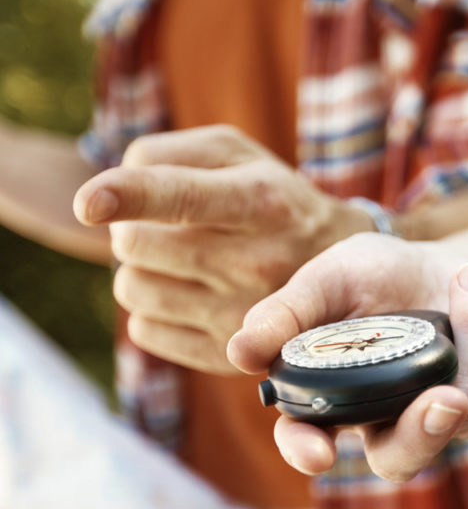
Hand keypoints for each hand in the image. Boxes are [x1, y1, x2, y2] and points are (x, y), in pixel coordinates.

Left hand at [73, 125, 373, 373]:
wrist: (339, 264)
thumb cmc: (270, 195)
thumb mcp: (236, 152)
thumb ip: (166, 153)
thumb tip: (110, 191)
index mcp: (260, 199)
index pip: (181, 196)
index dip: (128, 195)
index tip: (88, 204)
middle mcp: (256, 259)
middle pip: (133, 243)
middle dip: (130, 228)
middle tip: (166, 227)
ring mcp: (243, 314)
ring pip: (131, 288)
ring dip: (140, 269)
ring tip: (180, 260)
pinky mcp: (229, 355)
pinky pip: (144, 330)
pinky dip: (152, 308)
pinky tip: (188, 292)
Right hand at [226, 233, 467, 481]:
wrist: (435, 261)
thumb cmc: (368, 275)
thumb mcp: (327, 279)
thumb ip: (288, 313)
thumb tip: (241, 353)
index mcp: (330, 399)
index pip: (308, 440)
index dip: (306, 450)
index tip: (319, 452)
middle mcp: (382, 420)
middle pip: (399, 460)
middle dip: (421, 436)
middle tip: (443, 401)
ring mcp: (435, 416)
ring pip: (463, 413)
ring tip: (463, 279)